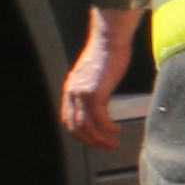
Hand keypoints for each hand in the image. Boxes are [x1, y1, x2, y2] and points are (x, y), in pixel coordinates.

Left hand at [61, 0, 140, 150]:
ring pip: (86, 126)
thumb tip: (103, 98)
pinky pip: (100, 119)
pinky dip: (108, 128)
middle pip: (76, 126)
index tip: (92, 138)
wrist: (110, 37)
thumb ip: (94, 86)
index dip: (79, 132)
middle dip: (90, 141)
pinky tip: (116, 130)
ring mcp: (82, 94)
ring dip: (100, 139)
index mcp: (71, 88)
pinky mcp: (95, 93)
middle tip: (104, 146)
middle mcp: (72, 93)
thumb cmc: (107, 50)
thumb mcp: (95, 73)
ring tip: (112, 143)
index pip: (68, 118)